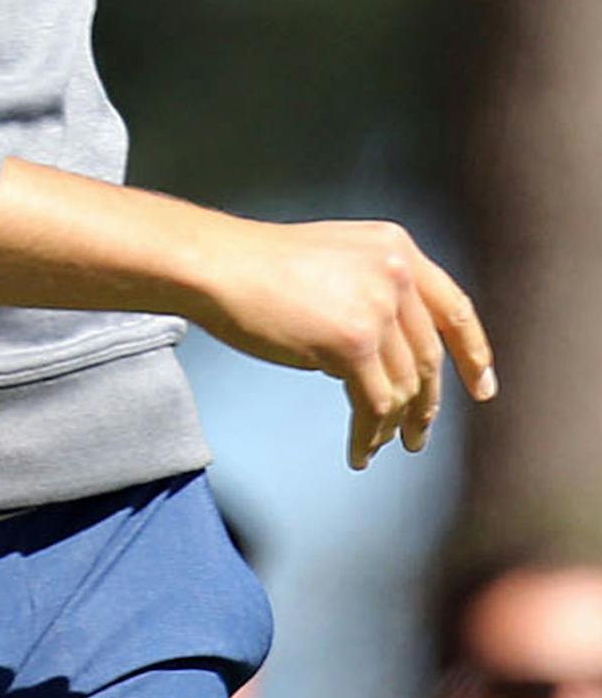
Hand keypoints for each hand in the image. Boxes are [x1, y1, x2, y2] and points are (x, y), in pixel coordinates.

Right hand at [187, 216, 496, 470]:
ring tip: (378, 444)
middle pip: (428, 357)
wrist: (215, 264)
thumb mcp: (336, 259)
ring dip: (392, 424)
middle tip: (418, 435)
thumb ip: (376, 289)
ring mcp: (376, 307)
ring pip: (404, 388)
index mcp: (395, 247)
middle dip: (427, 404)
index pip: (453, 307)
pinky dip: (370, 435)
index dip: (474, 352)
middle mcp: (395, 273)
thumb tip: (403, 354)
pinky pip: (375, 406)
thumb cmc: (257, 266)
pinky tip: (360, 450)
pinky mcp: (352, 342)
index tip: (482, 388)